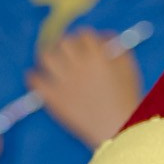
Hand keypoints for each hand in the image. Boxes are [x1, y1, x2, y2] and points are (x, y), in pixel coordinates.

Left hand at [27, 28, 143, 148]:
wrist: (117, 128)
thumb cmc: (126, 99)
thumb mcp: (129, 69)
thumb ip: (118, 49)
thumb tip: (104, 36)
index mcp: (99, 56)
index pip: (84, 34)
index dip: (84, 37)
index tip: (83, 43)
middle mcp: (79, 65)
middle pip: (63, 43)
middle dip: (65, 45)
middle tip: (66, 52)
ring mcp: (63, 81)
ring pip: (46, 57)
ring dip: (47, 56)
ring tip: (50, 61)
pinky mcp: (53, 97)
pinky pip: (35, 82)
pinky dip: (34, 77)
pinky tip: (36, 77)